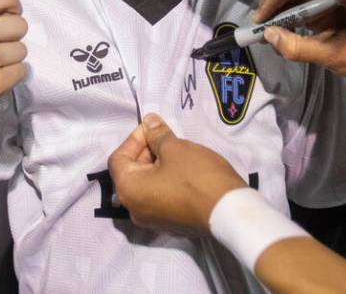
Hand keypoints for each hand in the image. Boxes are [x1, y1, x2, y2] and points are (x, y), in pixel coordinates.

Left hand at [109, 114, 246, 230]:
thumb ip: (157, 135)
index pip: (118, 158)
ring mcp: (151, 220)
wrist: (227, 211)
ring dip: (157, 166)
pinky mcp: (169, 224)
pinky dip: (165, 182)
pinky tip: (184, 171)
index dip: (135, 138)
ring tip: (177, 152)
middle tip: (167, 138)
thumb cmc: (196, 176)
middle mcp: (133, 209)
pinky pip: (159, 198)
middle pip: (131, 173)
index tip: (154, 128)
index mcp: (128, 190)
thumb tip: (149, 122)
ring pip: (146, 186)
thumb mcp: (176, 148)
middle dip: (146, 151)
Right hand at [253, 0, 345, 86]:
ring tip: (268, 34)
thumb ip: (295, 46)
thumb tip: (267, 36)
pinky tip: (284, 34)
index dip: (270, 0)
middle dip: (270, 6)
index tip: (260, 23)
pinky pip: (299, 4)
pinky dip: (287, 17)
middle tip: (259, 30)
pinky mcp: (326, 6)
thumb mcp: (326, 55)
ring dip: (277, 13)